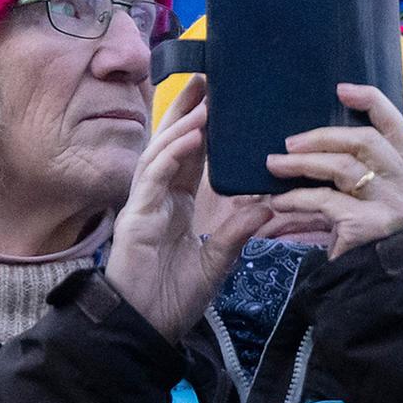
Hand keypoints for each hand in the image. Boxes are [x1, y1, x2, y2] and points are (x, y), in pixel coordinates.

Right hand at [100, 89, 281, 342]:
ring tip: (204, 100)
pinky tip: (188, 136)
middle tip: (205, 74)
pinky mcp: (135, 215)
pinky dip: (170, 153)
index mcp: (175, 202)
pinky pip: (153, 176)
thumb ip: (237, 230)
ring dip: (182, 124)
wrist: (146, 327)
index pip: (189, 154)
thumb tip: (267, 203)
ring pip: (161, 152)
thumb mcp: (217, 261)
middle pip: (171, 142)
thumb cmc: (173, 296)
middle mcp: (158, 195)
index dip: (201, 125)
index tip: (217, 96)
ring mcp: (144, 202)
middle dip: (187, 109)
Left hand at [258, 83, 402, 256]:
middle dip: (320, 136)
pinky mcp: (369, 226)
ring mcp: (392, 205)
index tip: (340, 88)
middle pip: (363, 141)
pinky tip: (279, 201)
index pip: (395, 122)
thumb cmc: (376, 238)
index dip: (369, 99)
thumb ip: (359, 171)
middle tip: (288, 142)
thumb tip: (312, 141)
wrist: (388, 291)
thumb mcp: (375, 199)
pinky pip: (325, 202)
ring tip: (273, 165)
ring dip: (302, 163)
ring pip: (342, 168)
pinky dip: (297, 198)